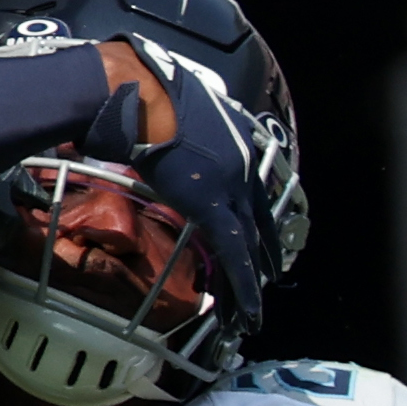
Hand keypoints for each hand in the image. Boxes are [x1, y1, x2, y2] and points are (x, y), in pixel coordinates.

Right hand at [80, 43, 289, 328]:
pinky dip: (243, 286)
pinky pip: (234, 255)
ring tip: (253, 311)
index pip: (249, 187)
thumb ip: (171, 127)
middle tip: (269, 275)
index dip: (253, 214)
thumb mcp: (170, 109)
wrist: (137, 92)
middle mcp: (242, 163)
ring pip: (248, 243)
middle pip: (255, 218)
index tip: (257, 233)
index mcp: (233, 139)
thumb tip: (146, 134)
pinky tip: (248, 312)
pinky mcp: (213, 207)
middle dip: (262, 251)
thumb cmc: (140, 92)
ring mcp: (231, 185)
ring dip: (251, 280)